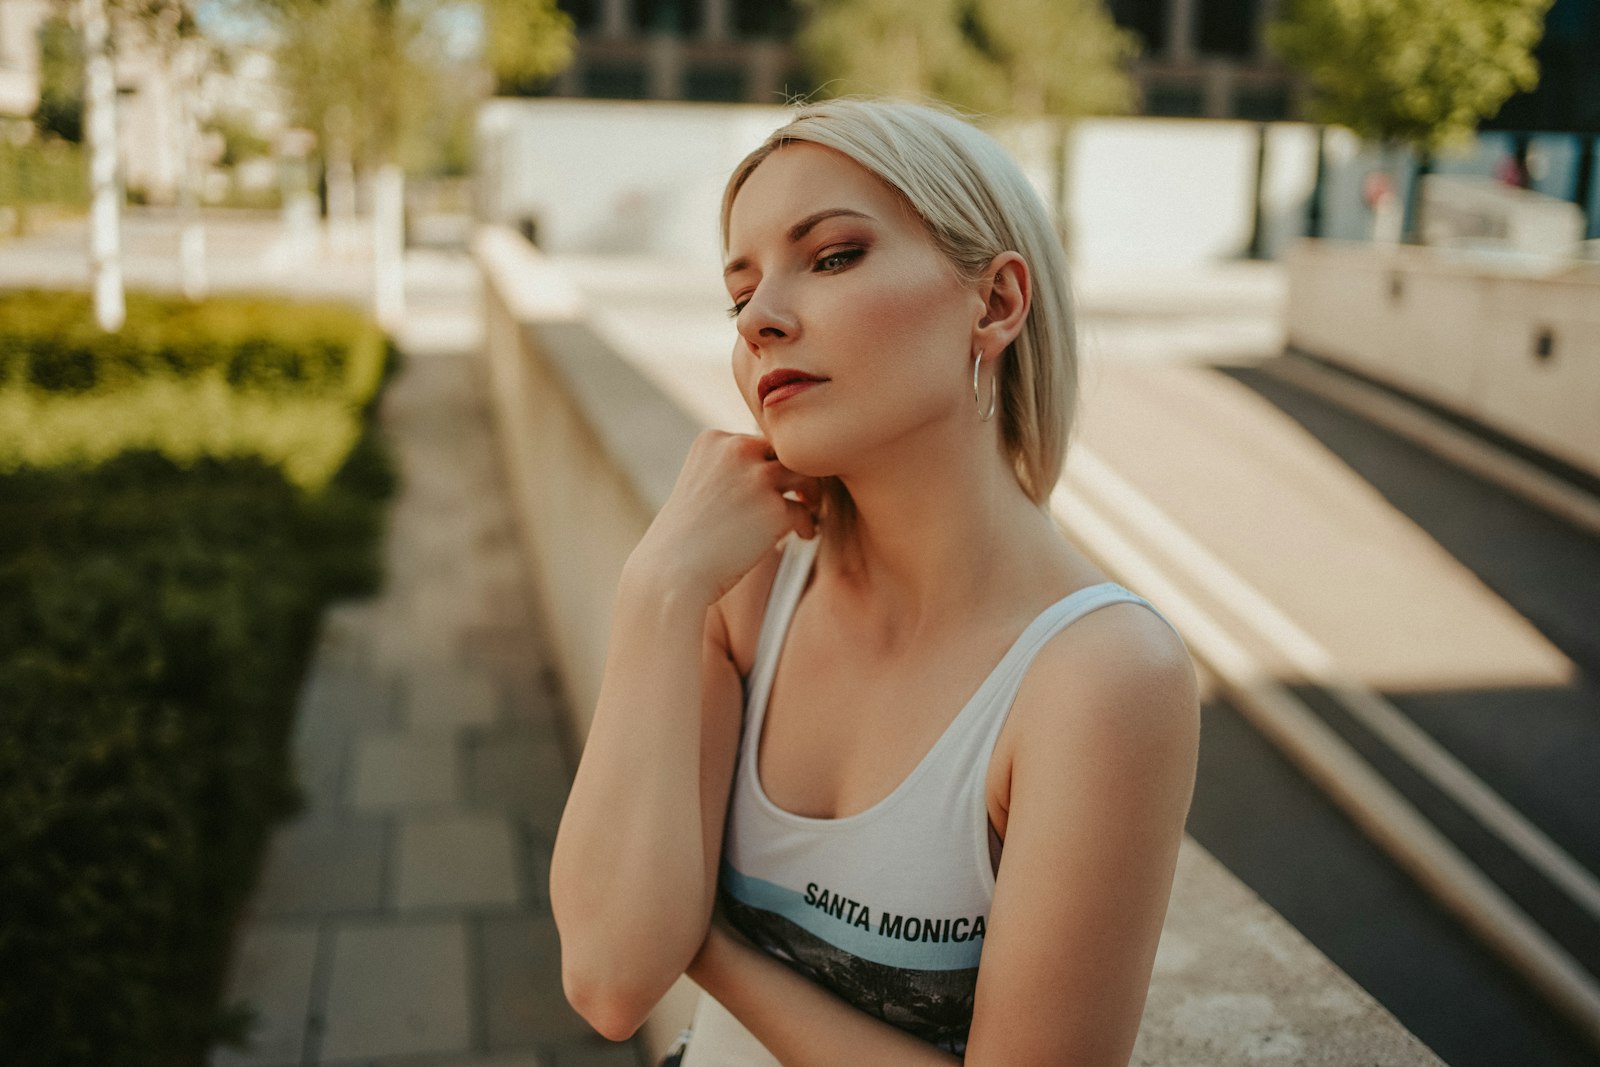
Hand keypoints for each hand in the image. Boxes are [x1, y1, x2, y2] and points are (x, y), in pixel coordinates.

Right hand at [629, 430, 821, 605]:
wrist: (671, 572)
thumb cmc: (683, 537)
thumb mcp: (699, 484)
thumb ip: (731, 470)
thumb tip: (776, 470)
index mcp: (714, 440)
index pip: (756, 441)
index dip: (768, 464)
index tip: (769, 486)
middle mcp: (736, 450)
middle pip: (785, 451)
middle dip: (794, 472)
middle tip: (803, 494)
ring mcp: (758, 478)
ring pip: (804, 474)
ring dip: (810, 492)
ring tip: (809, 508)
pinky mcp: (774, 509)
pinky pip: (804, 511)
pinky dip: (807, 524)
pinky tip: (801, 536)